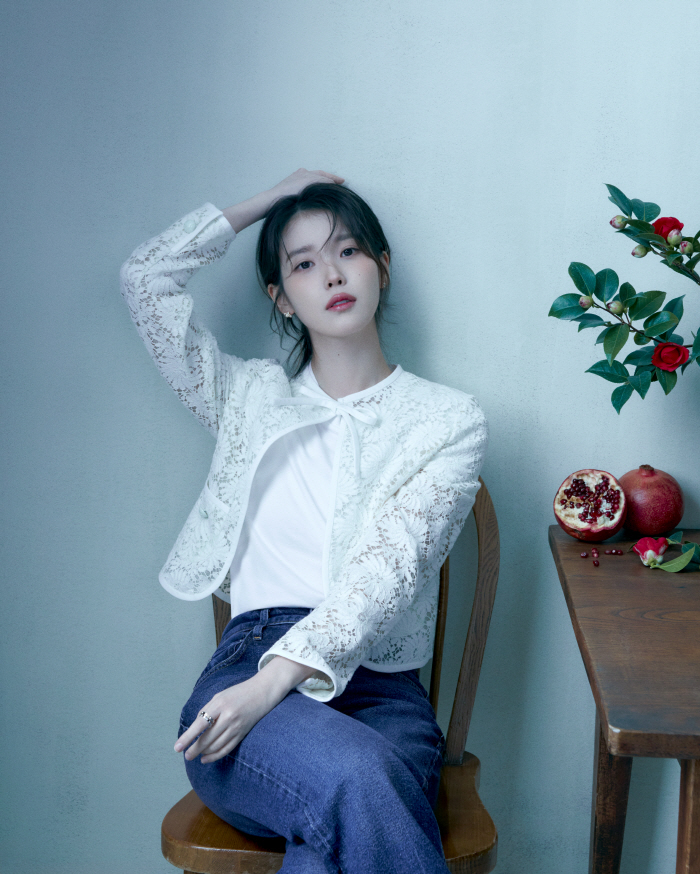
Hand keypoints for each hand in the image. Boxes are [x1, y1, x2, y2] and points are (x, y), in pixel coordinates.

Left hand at [174, 656, 315, 762]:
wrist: (263, 692)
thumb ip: (207, 710)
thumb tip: (195, 728)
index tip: (177, 748)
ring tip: (195, 755)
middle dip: (194, 749)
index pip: (199, 724)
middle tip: (186, 755)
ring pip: (215, 746)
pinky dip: (215, 756)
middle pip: (207, 739)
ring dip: (203, 753)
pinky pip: (226, 749)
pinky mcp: (242, 734)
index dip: (187, 738)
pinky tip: (206, 758)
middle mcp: (228, 717)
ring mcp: (236, 727)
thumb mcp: (220, 696)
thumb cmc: (238, 693)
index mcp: (219, 704)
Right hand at [221, 169, 343, 233]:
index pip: (315, 176)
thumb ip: (299, 200)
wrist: (270, 200)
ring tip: (342, 186)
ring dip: (332, 181)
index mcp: (297, 176)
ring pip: (323, 177)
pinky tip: (337, 187)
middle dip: (331, 178)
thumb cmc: (278, 204)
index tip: (334, 182)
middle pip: (321, 174)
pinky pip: (322, 181)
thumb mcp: (291, 200)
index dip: (325, 179)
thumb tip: (304, 209)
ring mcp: (304, 175)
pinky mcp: (306, 180)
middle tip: (342, 181)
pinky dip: (330, 184)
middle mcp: (301, 173)